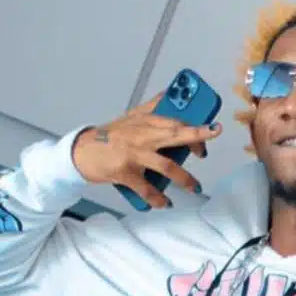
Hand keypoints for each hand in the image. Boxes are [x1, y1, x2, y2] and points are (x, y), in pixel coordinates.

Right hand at [72, 94, 221, 208]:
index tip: (212, 129)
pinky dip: (157, 198)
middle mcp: (142, 135)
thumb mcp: (131, 117)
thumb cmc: (110, 136)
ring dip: (184, 179)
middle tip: (208, 148)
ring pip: (166, 166)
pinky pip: (147, 189)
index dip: (195, 126)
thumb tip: (170, 93)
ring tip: (195, 188)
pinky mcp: (125, 173)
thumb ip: (152, 107)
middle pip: (174, 135)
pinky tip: (165, 203)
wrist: (82, 151)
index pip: (175, 120)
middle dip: (196, 139)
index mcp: (145, 121)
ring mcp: (134, 154)